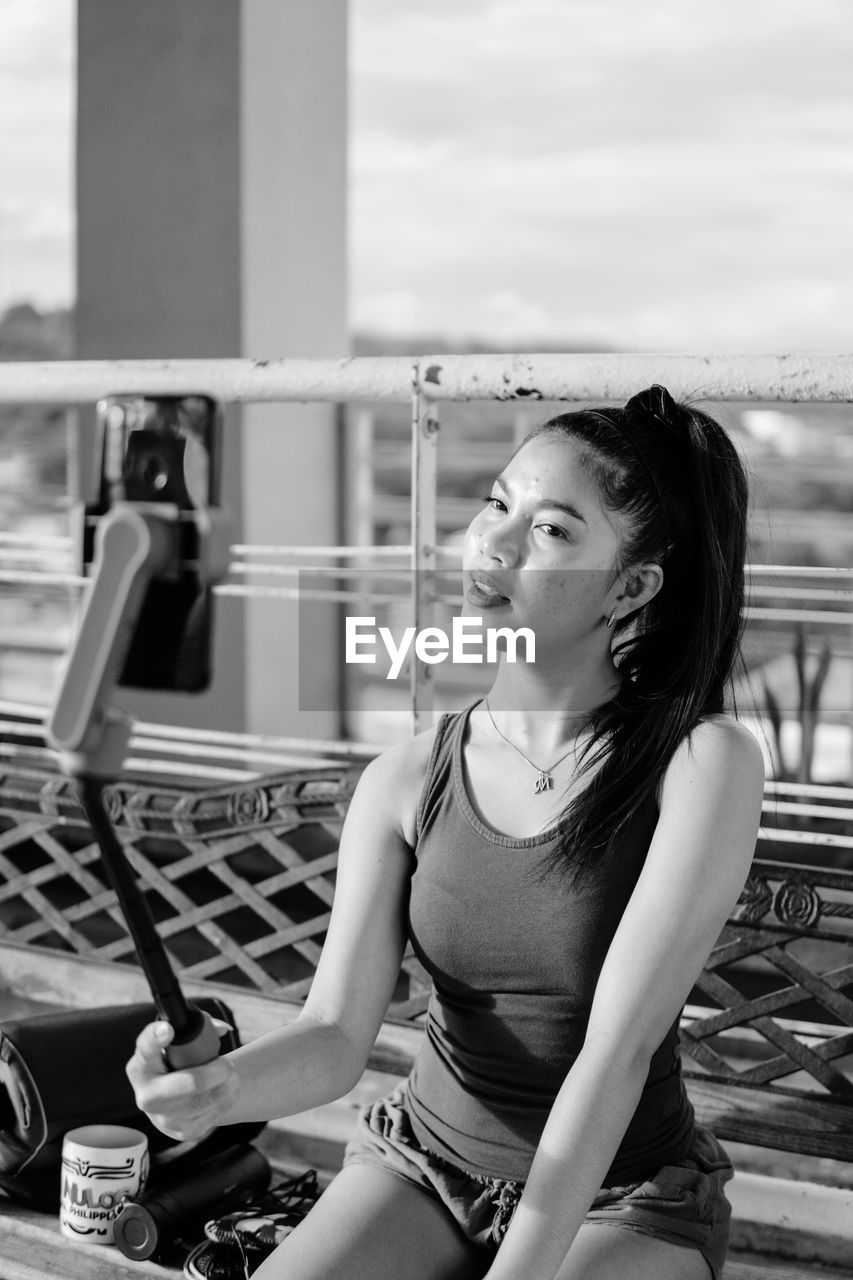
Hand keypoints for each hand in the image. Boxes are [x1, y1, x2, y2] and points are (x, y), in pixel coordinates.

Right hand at [126, 1019, 237, 1141]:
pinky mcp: (183, 1132)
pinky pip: (215, 1113)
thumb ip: (199, 1028)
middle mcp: (147, 1095)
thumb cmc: (178, 1062)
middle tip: (227, 1063)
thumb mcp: (179, 1044)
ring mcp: (163, 1118)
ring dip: (227, 1083)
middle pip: (190, 1083)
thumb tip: (221, 1029)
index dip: (156, 1037)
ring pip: (208, 1099)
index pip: (146, 1049)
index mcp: (140, 1066)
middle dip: (215, 1072)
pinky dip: (228, 1098)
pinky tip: (227, 1088)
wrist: (177, 1100)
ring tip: (231, 1074)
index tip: (169, 1030)